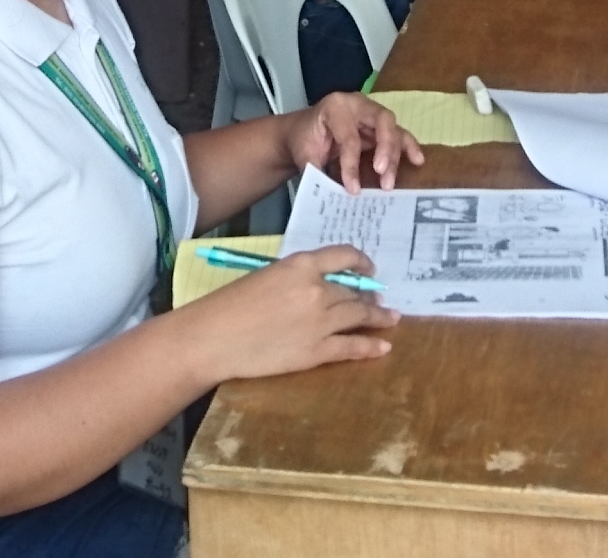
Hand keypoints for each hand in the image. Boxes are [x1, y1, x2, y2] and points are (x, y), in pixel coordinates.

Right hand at [175, 244, 398, 379]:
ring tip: (392, 318)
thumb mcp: (267, 275)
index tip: (369, 269)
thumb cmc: (231, 304)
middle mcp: (318, 290)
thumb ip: (297, 277)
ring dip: (378, 317)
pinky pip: (352, 347)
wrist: (215, 337)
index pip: (344, 256)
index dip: (361, 262)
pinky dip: (370, 346)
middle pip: (354, 290)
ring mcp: (320, 322)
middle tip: (378, 300)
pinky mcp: (317, 351)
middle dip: (368, 295)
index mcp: (302, 265)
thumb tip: (319, 285)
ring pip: (358, 315)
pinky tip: (383, 346)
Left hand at [290, 94, 423, 189]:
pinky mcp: (379, 127)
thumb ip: (318, 172)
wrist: (302, 131)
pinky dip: (409, 147)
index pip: (350, 136)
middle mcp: (358, 105)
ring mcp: (371, 114)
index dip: (351, 165)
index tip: (352, 189)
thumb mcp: (305, 154)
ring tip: (390, 182)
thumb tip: (334, 194)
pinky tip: (418, 161)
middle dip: (385, 148)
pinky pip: (399, 134)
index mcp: (336, 107)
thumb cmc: (304, 140)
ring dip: (396, 157)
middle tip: (382, 174)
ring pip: (393, 131)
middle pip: (382, 122)